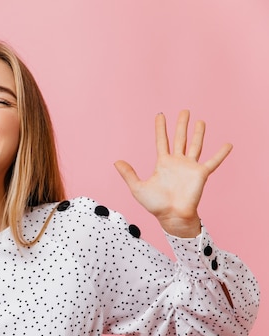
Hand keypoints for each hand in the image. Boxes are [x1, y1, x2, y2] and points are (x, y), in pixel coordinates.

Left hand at [114, 110, 231, 236]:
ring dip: (198, 133)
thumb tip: (116, 162)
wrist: (172, 216)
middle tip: (184, 110)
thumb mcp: (138, 188)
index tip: (160, 115)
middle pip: (179, 138)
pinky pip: (213, 161)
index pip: (161, 141)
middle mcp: (177, 162)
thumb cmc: (156, 205)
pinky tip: (228, 144)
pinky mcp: (201, 174)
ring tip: (200, 121)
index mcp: (163, 163)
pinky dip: (221, 153)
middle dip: (181, 125)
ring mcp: (190, 167)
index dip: (161, 128)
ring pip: (195, 145)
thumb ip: (128, 174)